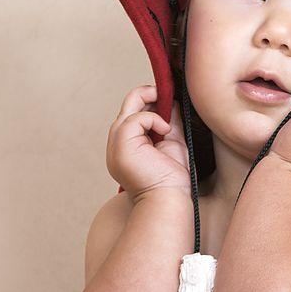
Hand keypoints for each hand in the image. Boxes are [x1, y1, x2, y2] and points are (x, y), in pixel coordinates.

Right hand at [106, 85, 190, 203]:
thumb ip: (169, 122)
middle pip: (130, 101)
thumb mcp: (172, 142)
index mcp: (127, 143)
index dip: (152, 99)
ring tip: (168, 117)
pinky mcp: (121, 142)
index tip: (171, 96)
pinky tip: (164, 132)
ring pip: (131, 103)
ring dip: (153, 101)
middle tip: (170, 92)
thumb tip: (174, 102)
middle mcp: (117, 140)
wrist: (167, 199)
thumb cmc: (171, 179)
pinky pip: (137, 117)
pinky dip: (154, 119)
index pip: (135, 110)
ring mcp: (116, 141)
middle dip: (151, 92)